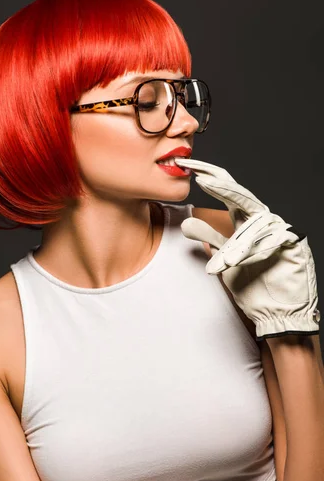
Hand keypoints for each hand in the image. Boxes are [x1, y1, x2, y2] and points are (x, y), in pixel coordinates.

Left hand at [175, 158, 320, 340]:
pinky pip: (273, 243)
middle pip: (243, 197)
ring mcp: (281, 232)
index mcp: (247, 221)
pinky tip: (240, 262)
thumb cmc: (253, 285)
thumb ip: (210, 238)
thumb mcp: (225, 259)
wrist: (277, 314)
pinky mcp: (295, 246)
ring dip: (237, 244)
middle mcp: (264, 222)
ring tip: (223, 259)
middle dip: (222, 187)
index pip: (228, 193)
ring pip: (255, 226)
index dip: (210, 178)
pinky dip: (254, 253)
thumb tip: (186, 222)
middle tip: (202, 177)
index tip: (187, 167)